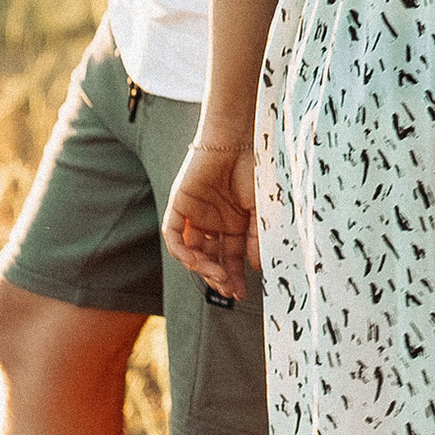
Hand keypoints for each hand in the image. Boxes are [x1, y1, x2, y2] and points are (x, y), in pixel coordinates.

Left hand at [164, 133, 257, 296]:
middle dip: (218, 277)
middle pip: (210, 259)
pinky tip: (196, 261)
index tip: (240, 293)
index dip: (234, 277)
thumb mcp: (261, 210)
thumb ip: (256, 238)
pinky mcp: (179, 206)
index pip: (230, 258)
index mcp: (233, 224)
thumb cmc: (254, 170)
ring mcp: (195, 215)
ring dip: (203, 268)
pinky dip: (182, 251)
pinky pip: (174, 235)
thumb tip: (256, 267)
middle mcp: (213, 223)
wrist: (237, 141)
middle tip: (228, 289)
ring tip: (218, 276)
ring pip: (191, 252)